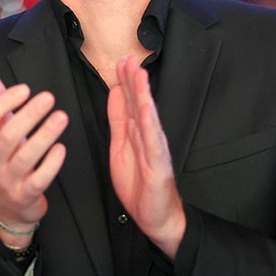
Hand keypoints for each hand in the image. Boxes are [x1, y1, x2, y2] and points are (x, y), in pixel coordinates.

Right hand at [0, 73, 67, 244]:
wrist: (5, 210)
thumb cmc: (3, 164)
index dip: (3, 102)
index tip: (24, 89)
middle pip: (7, 136)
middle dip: (28, 115)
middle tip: (49, 98)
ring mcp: (8, 180)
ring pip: (24, 157)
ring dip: (44, 135)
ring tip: (61, 117)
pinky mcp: (25, 195)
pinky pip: (38, 179)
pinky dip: (51, 163)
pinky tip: (61, 148)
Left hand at [107, 60, 184, 258]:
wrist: (155, 216)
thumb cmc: (139, 183)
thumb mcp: (120, 146)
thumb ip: (118, 121)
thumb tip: (116, 94)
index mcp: (136, 133)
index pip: (130, 103)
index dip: (125, 83)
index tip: (120, 62)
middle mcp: (148, 137)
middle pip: (140, 104)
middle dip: (134, 81)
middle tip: (129, 59)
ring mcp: (155, 150)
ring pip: (148, 118)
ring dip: (143, 95)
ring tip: (139, 75)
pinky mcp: (159, 165)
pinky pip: (153, 143)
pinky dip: (150, 125)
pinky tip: (147, 109)